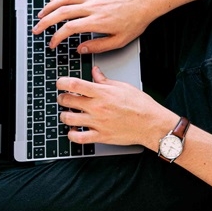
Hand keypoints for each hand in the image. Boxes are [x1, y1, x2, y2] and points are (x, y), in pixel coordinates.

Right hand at [33, 0, 156, 52]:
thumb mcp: (119, 41)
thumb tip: (80, 49)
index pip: (69, 28)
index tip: (52, 44)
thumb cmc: (134, 22)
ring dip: (49, 6)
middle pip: (61, 12)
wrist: (144, 3)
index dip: (57, 37)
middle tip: (37, 29)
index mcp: (97, 21)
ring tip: (41, 15)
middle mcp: (92, 7)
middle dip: (45, 22)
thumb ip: (98, 46)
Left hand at [56, 67, 176, 148]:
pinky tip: (73, 130)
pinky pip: (78, 138)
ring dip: (64, 115)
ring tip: (68, 113)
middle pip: (68, 101)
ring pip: (69, 119)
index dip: (62, 82)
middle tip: (64, 98)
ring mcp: (97, 123)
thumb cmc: (141, 105)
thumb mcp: (123, 86)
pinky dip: (71, 134)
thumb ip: (105, 80)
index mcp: (102, 93)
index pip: (74, 84)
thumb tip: (95, 72)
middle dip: (62, 98)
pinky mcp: (100, 136)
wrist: (151, 123)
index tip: (60, 82)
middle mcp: (97, 107)